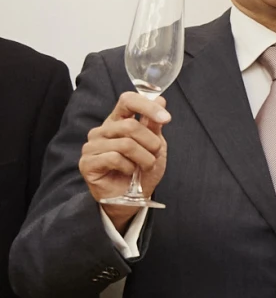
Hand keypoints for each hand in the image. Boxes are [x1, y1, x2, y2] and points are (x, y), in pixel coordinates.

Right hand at [79, 90, 169, 226]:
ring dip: (143, 158)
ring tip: (143, 166)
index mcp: (118, 120)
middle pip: (130, 126)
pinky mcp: (87, 162)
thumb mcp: (155, 146)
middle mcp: (102, 130)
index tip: (166, 118)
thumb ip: (154, 124)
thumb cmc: (142, 170)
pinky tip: (127, 172)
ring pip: (125, 144)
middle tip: (153, 155)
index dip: (147, 106)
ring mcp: (92, 146)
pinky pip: (114, 158)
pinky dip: (129, 167)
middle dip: (150, 143)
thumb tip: (160, 99)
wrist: (132, 197)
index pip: (127, 100)